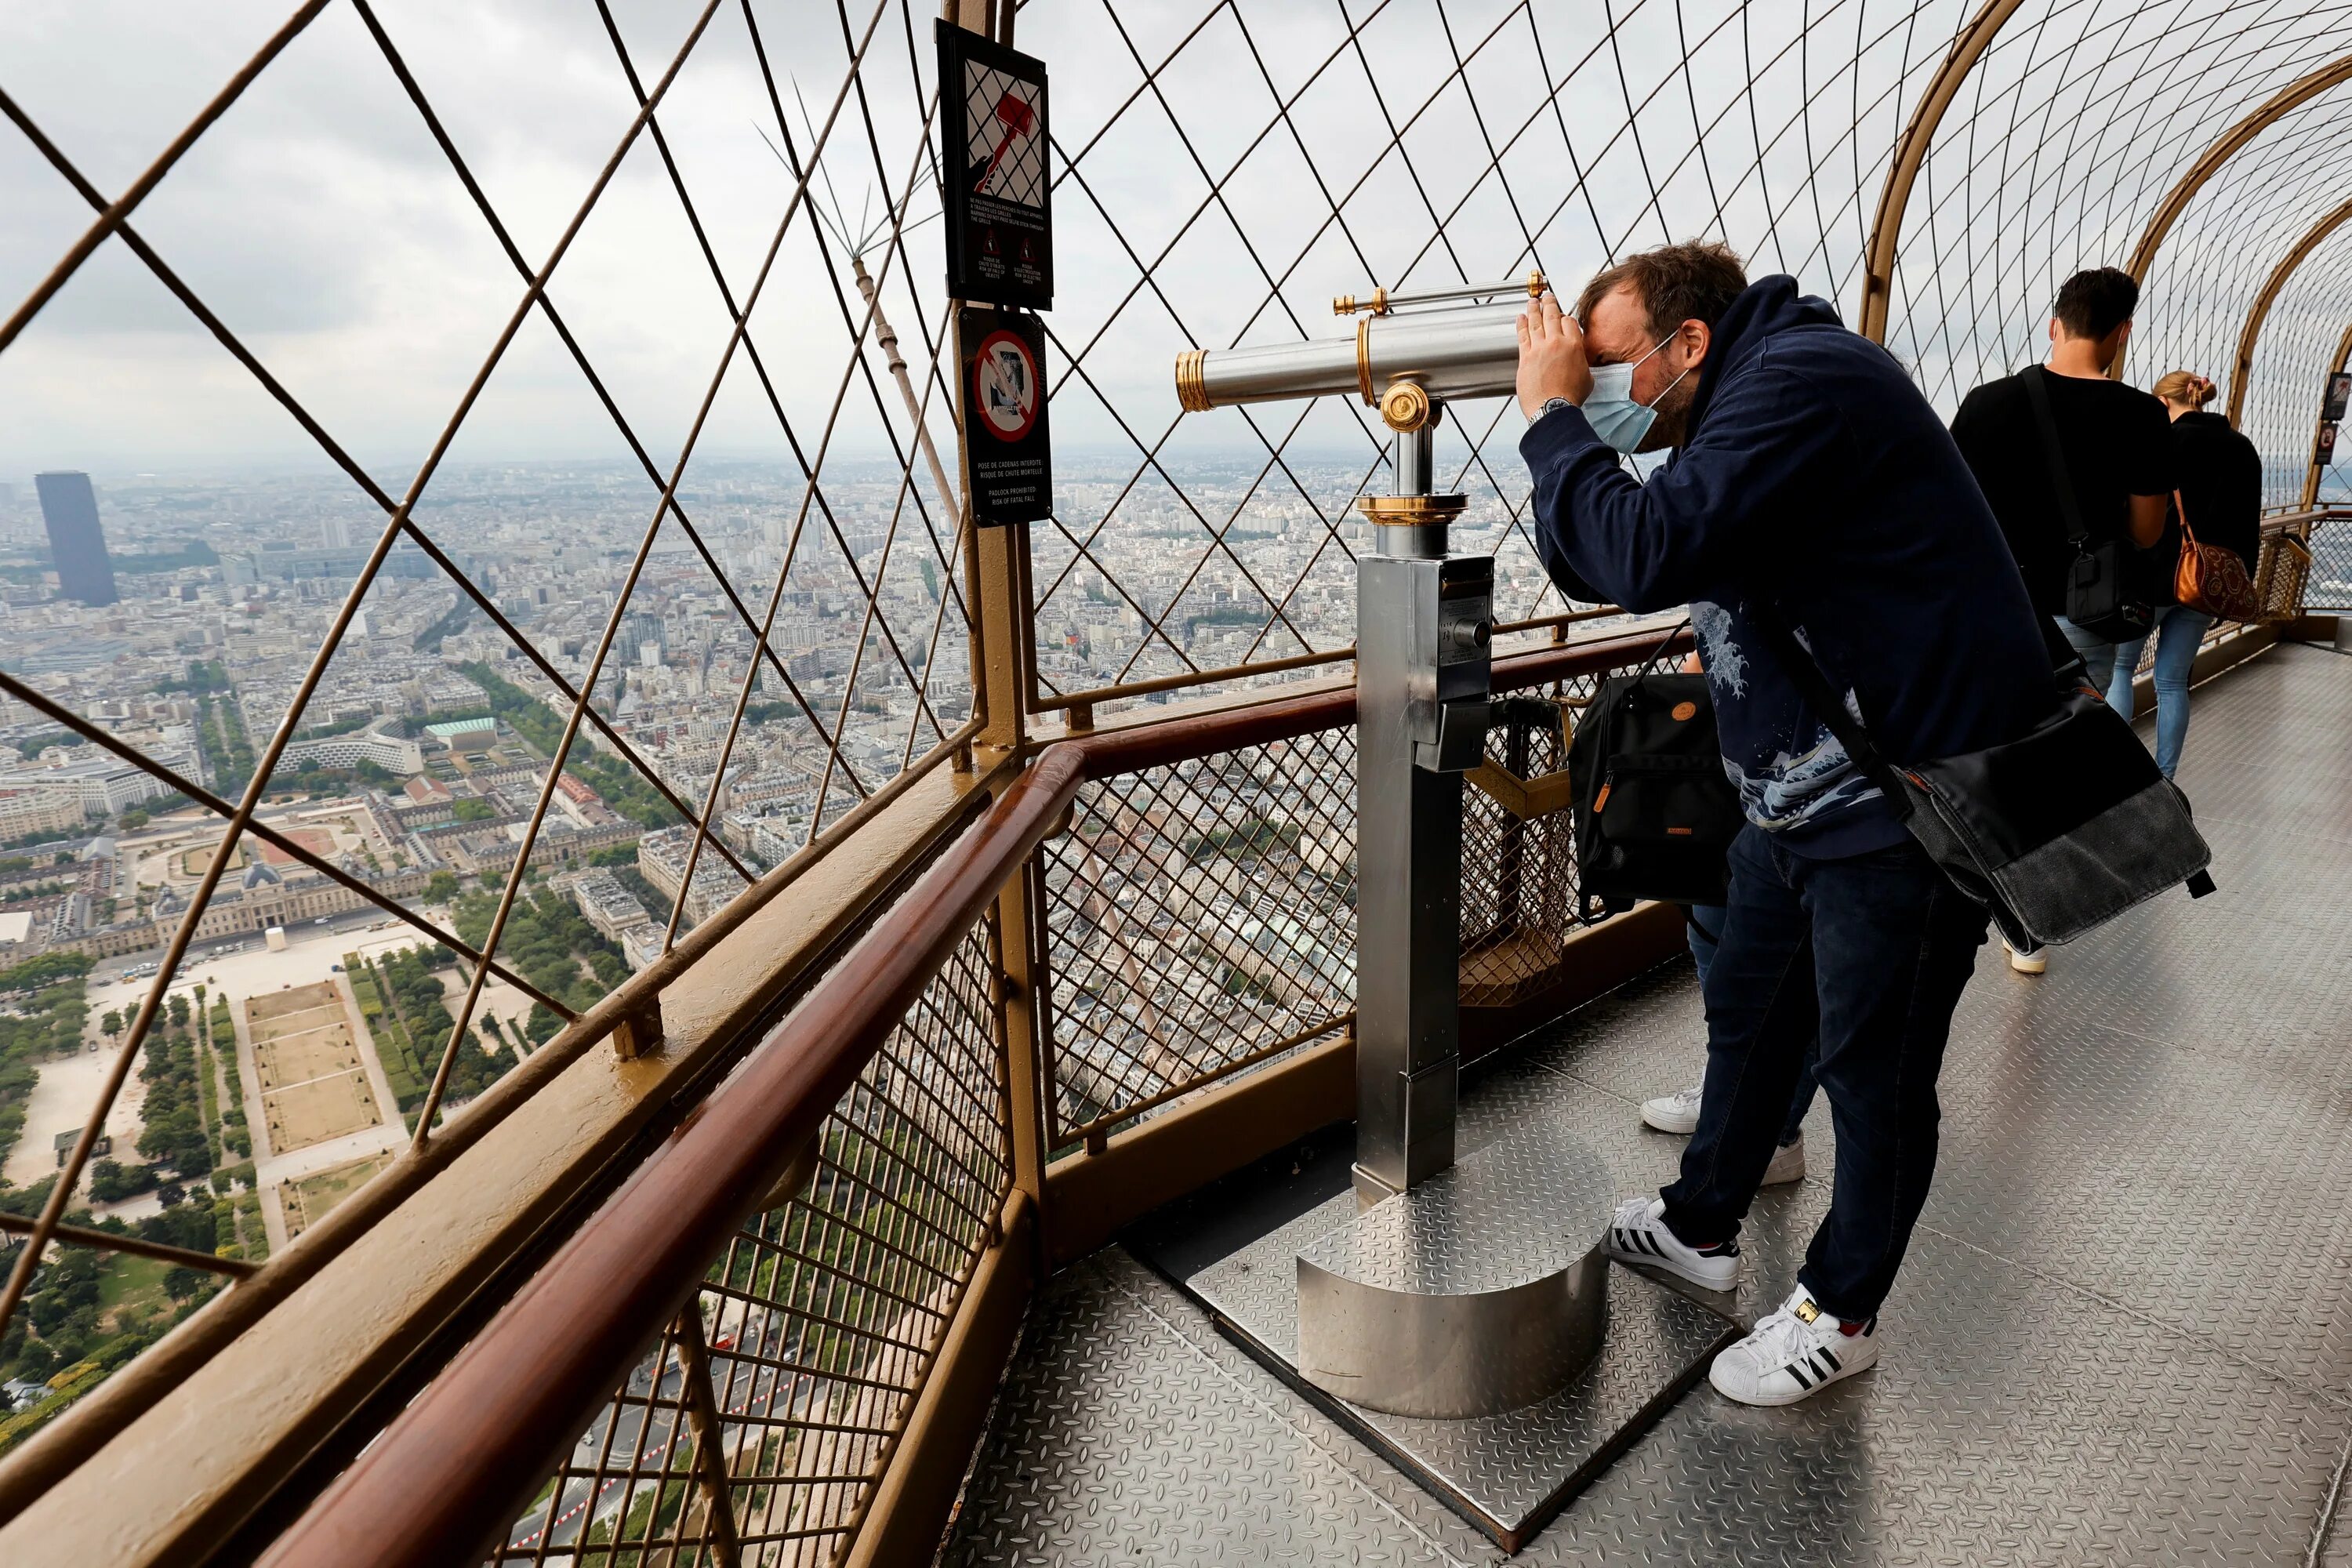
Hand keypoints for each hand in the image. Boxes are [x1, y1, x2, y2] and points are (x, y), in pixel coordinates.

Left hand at [1516, 292, 1591, 418]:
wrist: (1553, 408)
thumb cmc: (1569, 397)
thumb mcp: (1587, 377)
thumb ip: (1582, 363)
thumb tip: (1579, 362)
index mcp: (1574, 346)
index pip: (1569, 321)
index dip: (1566, 317)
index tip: (1563, 317)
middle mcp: (1556, 343)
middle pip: (1552, 316)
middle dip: (1549, 303)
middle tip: (1547, 297)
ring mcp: (1539, 349)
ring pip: (1535, 322)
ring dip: (1534, 309)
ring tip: (1532, 301)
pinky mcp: (1525, 357)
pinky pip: (1522, 335)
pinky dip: (1521, 324)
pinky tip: (1521, 318)